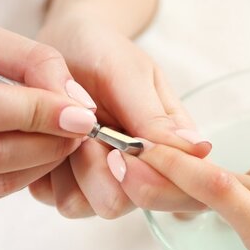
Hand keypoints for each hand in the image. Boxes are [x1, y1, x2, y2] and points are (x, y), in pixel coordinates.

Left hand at [31, 18, 210, 217]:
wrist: (63, 44)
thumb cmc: (103, 53)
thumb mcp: (130, 73)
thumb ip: (154, 115)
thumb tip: (199, 149)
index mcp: (172, 150)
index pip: (186, 194)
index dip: (158, 184)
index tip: (124, 148)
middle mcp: (140, 174)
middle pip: (129, 205)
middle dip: (104, 170)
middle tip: (90, 130)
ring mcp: (101, 184)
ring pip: (89, 206)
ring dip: (74, 165)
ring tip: (71, 126)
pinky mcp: (65, 187)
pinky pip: (57, 198)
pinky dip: (49, 168)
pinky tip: (53, 136)